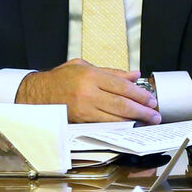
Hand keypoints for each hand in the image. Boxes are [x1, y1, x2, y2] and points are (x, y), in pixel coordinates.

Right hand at [17, 59, 158, 122]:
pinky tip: (129, 124)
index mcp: (90, 75)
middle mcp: (88, 92)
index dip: (140, 94)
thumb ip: (111, 72)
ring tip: (147, 120)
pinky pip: (105, 124)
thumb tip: (134, 75)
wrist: (37, 93)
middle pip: (123, 104)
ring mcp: (84, 109)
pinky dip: (119, 125)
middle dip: (143, 110)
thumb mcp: (84, 66)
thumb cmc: (60, 78)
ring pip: (116, 117)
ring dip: (134, 120)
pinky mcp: (80, 121)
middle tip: (155, 114)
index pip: (123, 86)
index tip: (151, 99)